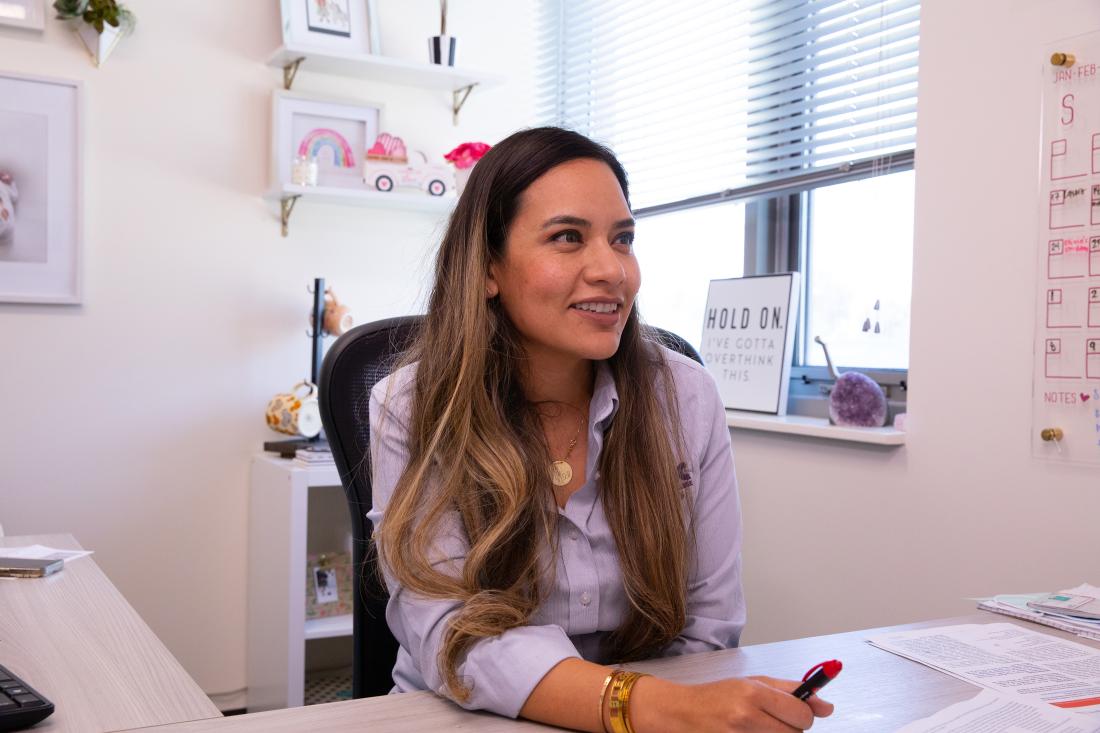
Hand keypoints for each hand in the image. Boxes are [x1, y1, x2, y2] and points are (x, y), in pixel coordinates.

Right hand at [629, 675, 833, 732]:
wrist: (682, 713)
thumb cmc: (717, 696)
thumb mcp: (753, 683)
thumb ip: (791, 691)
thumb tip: (827, 705)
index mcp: (754, 694)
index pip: (802, 713)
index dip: (804, 714)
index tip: (796, 712)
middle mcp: (747, 716)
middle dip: (790, 727)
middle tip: (771, 720)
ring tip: (758, 727)